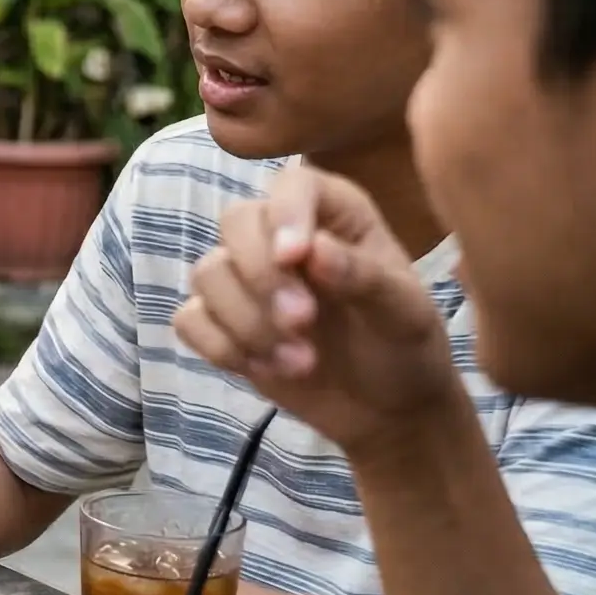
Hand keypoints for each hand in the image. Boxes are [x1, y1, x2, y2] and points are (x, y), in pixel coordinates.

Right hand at [173, 164, 455, 450]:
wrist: (386, 410)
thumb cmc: (405, 348)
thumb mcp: (405, 314)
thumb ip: (364, 278)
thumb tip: (314, 251)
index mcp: (335, 215)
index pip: (294, 184)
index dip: (287, 212)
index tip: (296, 258)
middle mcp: (282, 235)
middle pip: (236, 222)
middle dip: (261, 277)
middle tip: (303, 323)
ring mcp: (245, 278)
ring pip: (208, 274)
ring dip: (248, 322)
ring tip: (301, 363)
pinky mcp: (221, 322)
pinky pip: (190, 320)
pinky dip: (223, 347)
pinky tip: (268, 369)